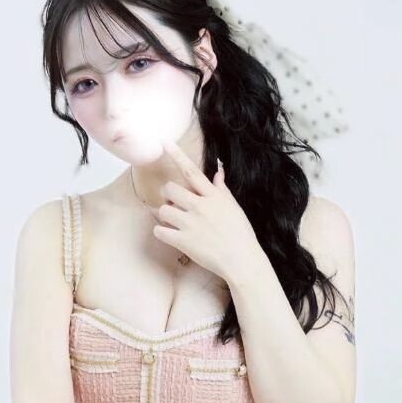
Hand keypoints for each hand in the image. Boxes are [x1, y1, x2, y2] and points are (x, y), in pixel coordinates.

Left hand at [152, 140, 261, 282]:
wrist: (242, 260)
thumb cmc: (240, 234)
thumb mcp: (234, 207)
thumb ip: (222, 189)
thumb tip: (218, 172)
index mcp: (213, 196)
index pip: (191, 171)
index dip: (176, 154)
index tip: (163, 142)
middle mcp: (200, 206)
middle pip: (170, 189)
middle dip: (169, 195)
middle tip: (176, 205)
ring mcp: (190, 223)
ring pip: (163, 209)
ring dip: (165, 215)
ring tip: (175, 223)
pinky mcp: (183, 241)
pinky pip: (159, 230)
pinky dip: (161, 232)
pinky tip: (170, 235)